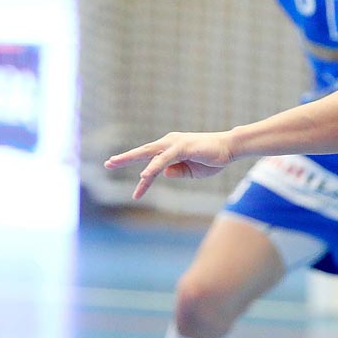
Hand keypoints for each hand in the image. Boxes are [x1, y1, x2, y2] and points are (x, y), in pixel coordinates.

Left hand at [104, 131, 237, 199]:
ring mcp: (175, 143)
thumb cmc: (212, 158)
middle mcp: (169, 143)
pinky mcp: (182, 147)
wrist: (230, 148)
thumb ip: (177, 171)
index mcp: (171, 148)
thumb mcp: (191, 171)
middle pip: (143, 152)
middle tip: (108, 164)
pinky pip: (164, 159)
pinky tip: (144, 176)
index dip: (143, 179)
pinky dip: (153, 167)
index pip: (151, 163)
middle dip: (124, 158)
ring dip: (130, 159)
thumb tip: (162, 173)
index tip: (136, 194)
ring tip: (113, 164)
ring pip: (149, 153)